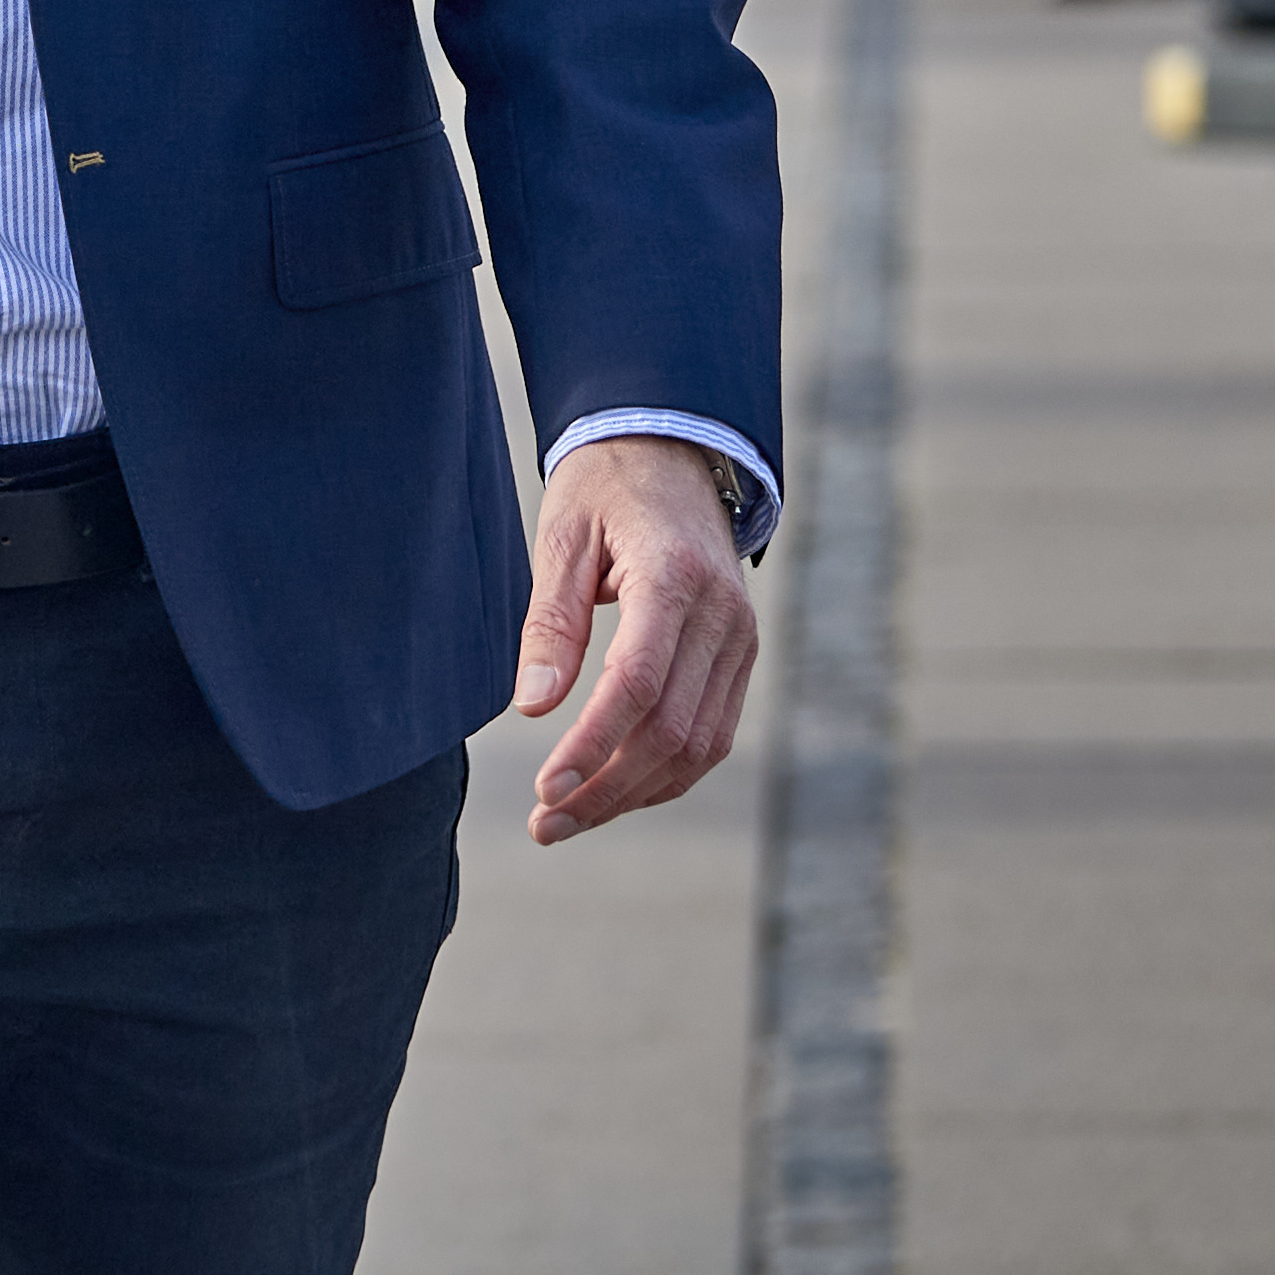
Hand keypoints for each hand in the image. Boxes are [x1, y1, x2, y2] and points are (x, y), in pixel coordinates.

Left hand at [511, 434, 758, 846]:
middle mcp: (723, 617)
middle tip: (545, 824)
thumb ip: (551, 621)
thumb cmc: (605, 487)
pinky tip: (616, 789)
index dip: (591, 747)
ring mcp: (742, 640)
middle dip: (606, 788)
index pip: (637, 685)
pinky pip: (713, 733)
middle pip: (671, 731)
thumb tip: (532, 708)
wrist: (674, 451)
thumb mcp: (562, 537)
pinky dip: (667, 773)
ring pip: (699, 746)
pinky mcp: (743, 657)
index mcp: (674, 578)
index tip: (545, 790)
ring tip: (571, 818)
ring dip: (635, 792)